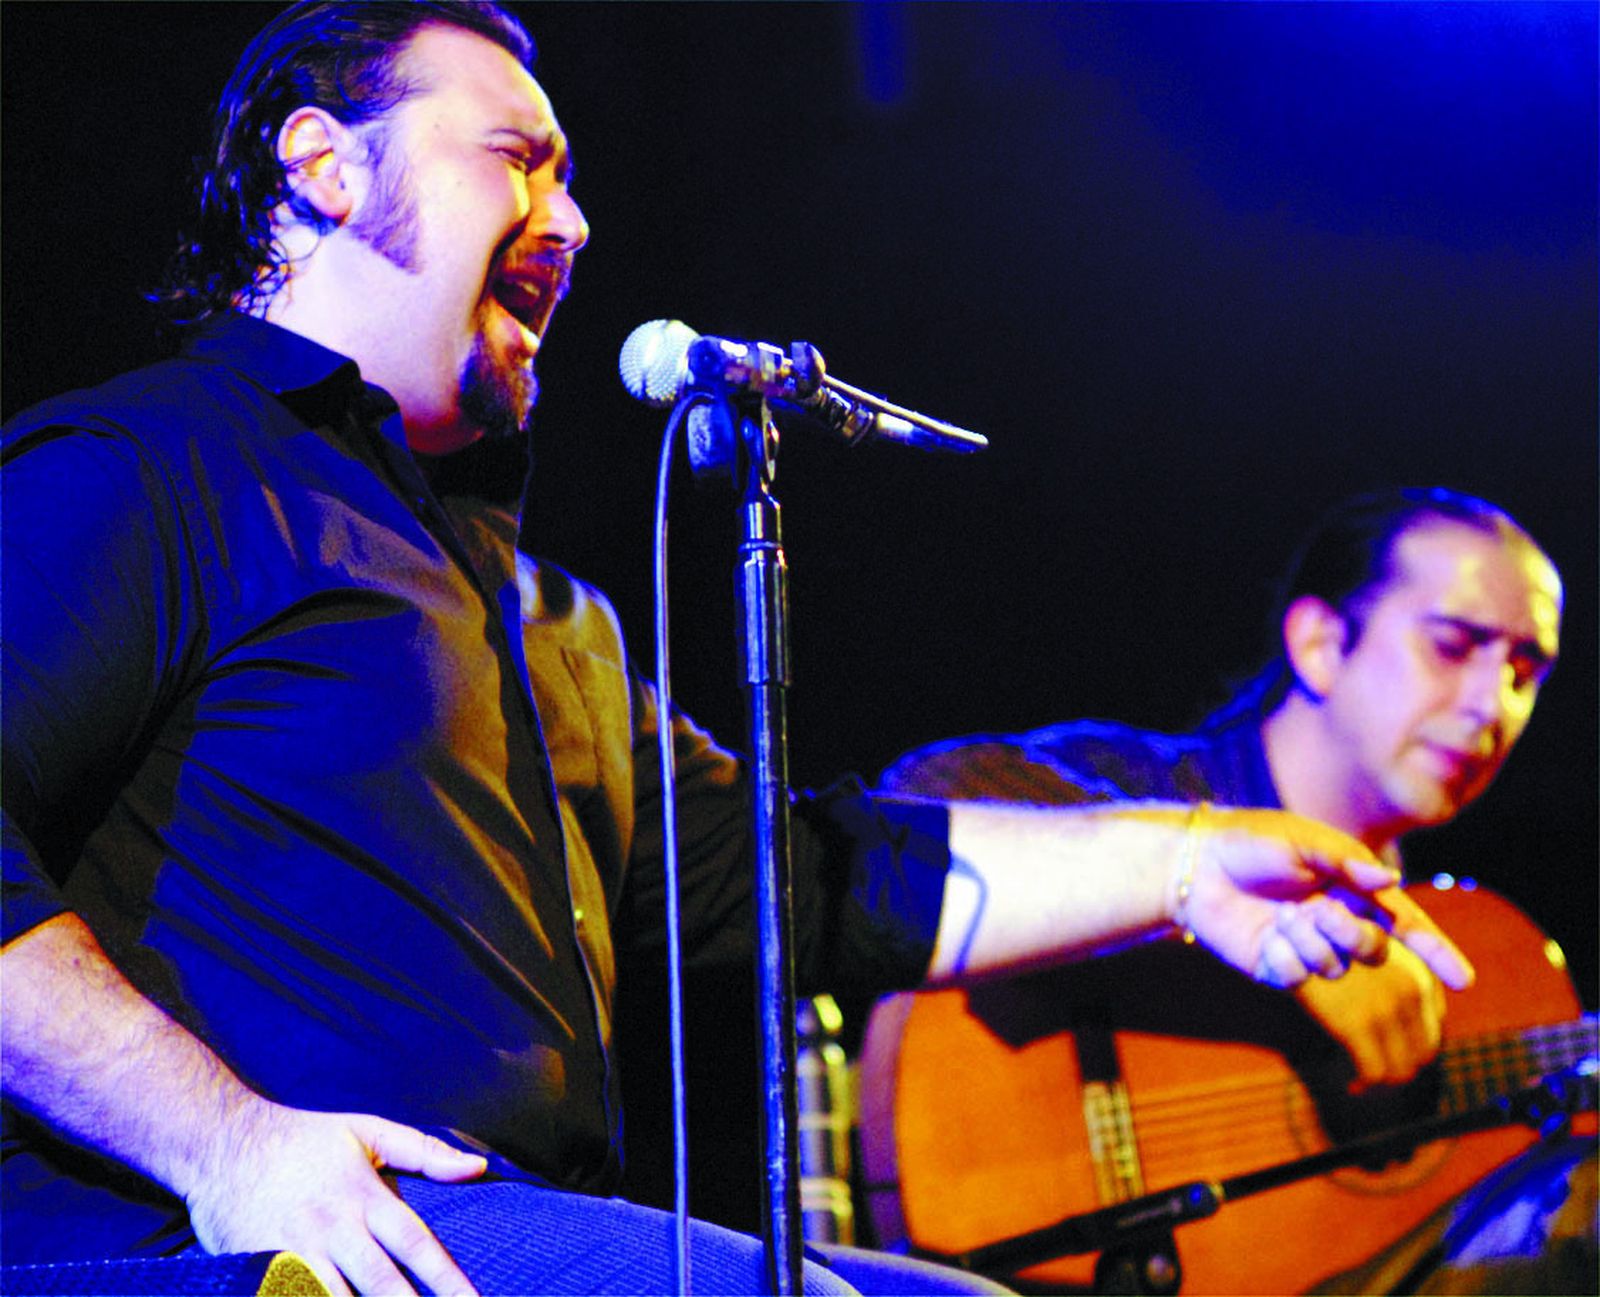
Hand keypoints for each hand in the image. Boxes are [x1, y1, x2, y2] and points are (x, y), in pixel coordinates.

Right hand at [183, 1096, 485, 1295]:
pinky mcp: (259, 1270)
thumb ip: (425, 1152)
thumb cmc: (303, 1138)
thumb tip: (478, 1167)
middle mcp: (333, 1228)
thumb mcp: (367, 1131)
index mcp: (364, 1196)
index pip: (416, 1244)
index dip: (447, 1279)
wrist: (221, 1142)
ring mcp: (294, 1252)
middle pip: (381, 1282)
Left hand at [1182, 807, 1474, 991]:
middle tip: (1316, 909)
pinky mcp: (1276, 966)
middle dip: (1353, 935)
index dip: (1433, 950)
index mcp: (1349, 887)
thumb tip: (1390, 881)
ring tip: (1279, 913)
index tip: (1462, 981)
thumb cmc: (1250, 842)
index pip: (1403, 922)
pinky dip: (1283, 956)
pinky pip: (1296, 978)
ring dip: (1311, 941)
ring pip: (1335, 968)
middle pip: (1373, 950)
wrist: (1194, 862)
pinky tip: (1263, 935)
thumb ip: (1346, 863)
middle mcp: (1334, 920)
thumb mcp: (1302, 841)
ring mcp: (1306, 946)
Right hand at [1295, 942, 1446, 1089]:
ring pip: (1401, 1068)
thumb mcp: (1373, 951)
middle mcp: (1412, 991)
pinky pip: (1372, 1071)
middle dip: (1401, 1068)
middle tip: (1377, 1075)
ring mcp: (1385, 1009)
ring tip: (1363, 1083)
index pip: (1432, 1030)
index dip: (1415, 1049)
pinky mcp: (1355, 1025)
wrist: (1296, 929)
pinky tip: (1350, 1085)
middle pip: (1422, 1053)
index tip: (1392, 1055)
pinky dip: (1363, 1084)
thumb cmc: (1329, 937)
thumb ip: (1394, 980)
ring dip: (1384, 1079)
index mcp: (1420, 976)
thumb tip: (1415, 1017)